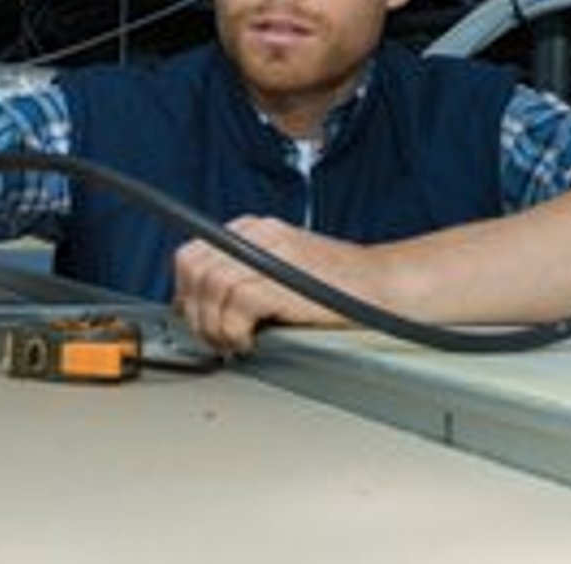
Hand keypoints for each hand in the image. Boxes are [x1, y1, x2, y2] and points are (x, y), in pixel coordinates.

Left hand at [173, 215, 358, 354]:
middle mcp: (257, 234)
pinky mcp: (282, 278)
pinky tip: (250, 341)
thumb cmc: (338, 286)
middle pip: (194, 268)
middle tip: (215, 336)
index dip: (186, 292)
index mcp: (254, 230)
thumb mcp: (282, 269)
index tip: (195, 317)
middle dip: (195, 311)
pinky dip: (234, 330)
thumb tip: (200, 304)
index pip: (192, 253)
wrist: (383, 284)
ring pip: (210, 286)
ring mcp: (270, 253)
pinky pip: (235, 304)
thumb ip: (244, 276)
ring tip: (234, 341)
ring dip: (214, 325)